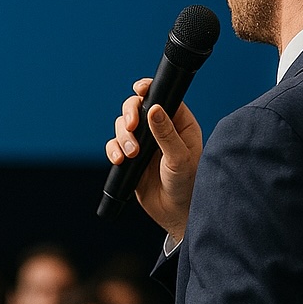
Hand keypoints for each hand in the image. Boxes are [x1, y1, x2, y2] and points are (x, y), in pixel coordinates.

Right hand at [105, 77, 202, 242]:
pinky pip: (115, 146)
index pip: (162, 97)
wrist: (176, 214)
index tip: (139, 89)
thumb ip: (166, 134)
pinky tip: (120, 160)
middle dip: (129, 114)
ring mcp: (144, 143)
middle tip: (131, 126)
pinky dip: (113, 150)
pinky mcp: (131, 158)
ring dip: (122, 136)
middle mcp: (160, 129)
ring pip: (123, 125)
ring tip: (131, 154)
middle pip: (137, 107)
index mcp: (179, 123)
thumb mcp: (179, 158)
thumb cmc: (189, 185)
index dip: (148, 90)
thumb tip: (154, 108)